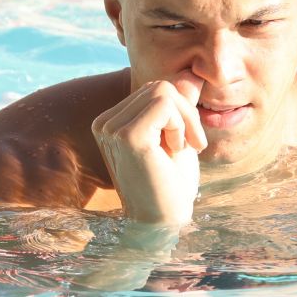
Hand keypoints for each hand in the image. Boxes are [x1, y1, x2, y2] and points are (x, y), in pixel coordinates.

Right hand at [92, 72, 206, 224]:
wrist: (163, 223)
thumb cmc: (170, 184)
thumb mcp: (177, 136)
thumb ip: (178, 105)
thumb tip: (190, 74)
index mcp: (110, 122)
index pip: (152, 89)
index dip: (180, 109)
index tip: (188, 141)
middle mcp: (104, 123)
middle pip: (158, 86)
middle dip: (186, 112)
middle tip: (192, 145)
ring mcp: (112, 128)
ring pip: (164, 92)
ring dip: (185, 120)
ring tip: (182, 149)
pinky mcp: (127, 136)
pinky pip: (165, 105)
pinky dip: (181, 124)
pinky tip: (177, 150)